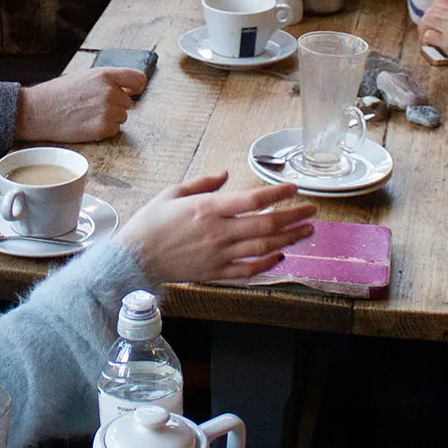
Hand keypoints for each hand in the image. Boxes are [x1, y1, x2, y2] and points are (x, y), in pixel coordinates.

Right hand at [14, 67, 145, 141]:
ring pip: (121, 118)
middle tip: (91, 106)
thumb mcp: (85, 77)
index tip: (132, 91)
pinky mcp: (103, 128)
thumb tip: (129, 90)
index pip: (138, 78)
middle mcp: (110, 92)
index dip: (136, 87)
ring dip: (109, 119)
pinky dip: (103, 130)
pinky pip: (114, 130)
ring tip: (86, 115)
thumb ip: (107, 81)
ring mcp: (107, 110)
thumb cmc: (59, 94)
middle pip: (127, 103)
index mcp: (105, 75)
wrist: (38, 111)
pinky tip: (86, 125)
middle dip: (114, 106)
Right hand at [120, 173, 314, 283]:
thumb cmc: (151, 223)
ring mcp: (219, 255)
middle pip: (266, 225)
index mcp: (208, 209)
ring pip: (263, 248)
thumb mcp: (173, 193)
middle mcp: (218, 232)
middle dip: (294, 217)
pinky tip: (281, 256)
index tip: (295, 188)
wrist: (135, 258)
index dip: (278, 194)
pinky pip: (249, 271)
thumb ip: (203, 184)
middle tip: (312, 210)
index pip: (252, 200)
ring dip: (289, 239)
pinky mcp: (216, 273)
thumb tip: (225, 175)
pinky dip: (268, 265)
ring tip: (307, 231)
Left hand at [417, 0, 447, 69]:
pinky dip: (426, 41)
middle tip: (425, 33)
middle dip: (424, 23)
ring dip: (423, 31)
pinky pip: (428, 36)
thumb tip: (440, 20)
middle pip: (430, 12)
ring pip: (426, 21)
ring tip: (426, 40)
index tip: (430, 23)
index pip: (439, 3)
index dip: (431, 13)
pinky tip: (430, 46)